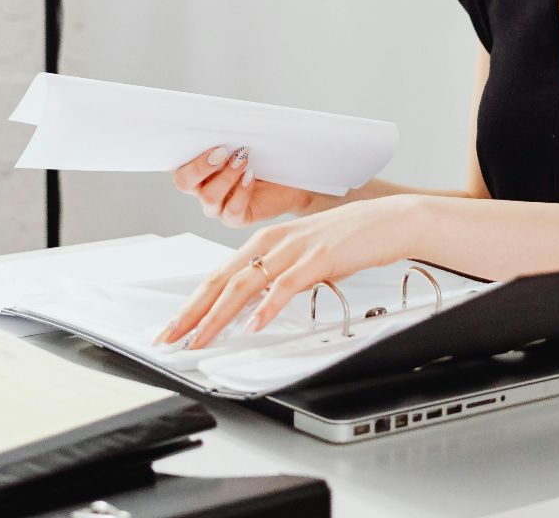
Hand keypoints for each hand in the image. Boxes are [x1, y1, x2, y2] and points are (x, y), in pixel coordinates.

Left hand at [152, 196, 419, 350]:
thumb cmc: (348, 239)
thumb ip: (276, 275)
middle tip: (170, 338)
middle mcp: (272, 242)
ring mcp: (294, 250)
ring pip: (244, 284)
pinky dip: (267, 307)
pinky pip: (285, 285)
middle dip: (192, 313)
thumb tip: (253, 304)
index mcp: (265, 241)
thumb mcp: (302, 256)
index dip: (192, 303)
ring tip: (201, 339)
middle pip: (221, 281)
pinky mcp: (318, 259)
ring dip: (218, 316)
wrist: (388, 221)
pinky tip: (254, 324)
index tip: (175, 326)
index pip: (218, 276)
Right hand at [172, 144, 321, 226]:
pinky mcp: (236, 219)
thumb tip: (223, 121)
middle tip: (222, 151)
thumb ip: (230, 136)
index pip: (177, 166)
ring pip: (209, 199)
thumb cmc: (263, 158)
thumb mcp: (245, 142)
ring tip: (243, 160)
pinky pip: (231, 212)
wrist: (290, 182)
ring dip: (226, 177)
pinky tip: (251, 176)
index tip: (202, 139)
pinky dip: (241, 192)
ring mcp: (218, 207)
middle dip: (199, 167)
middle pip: (183, 183)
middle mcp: (202, 190)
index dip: (183, 156)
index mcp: (198, 170)